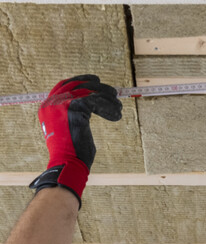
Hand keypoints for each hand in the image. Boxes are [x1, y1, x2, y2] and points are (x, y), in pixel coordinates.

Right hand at [29, 75, 121, 204]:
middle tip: (114, 93)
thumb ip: (75, 115)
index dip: (81, 80)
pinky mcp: (72, 108)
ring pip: (88, 92)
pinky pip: (95, 101)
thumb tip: (91, 104)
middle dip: (98, 88)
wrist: (67, 163)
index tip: (97, 80)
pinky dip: (108, 107)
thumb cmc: (73, 153)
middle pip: (77, 85)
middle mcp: (52, 103)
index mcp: (48, 106)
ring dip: (107, 98)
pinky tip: (116, 116)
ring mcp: (60, 104)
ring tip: (118, 107)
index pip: (65, 85)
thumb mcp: (70, 129)